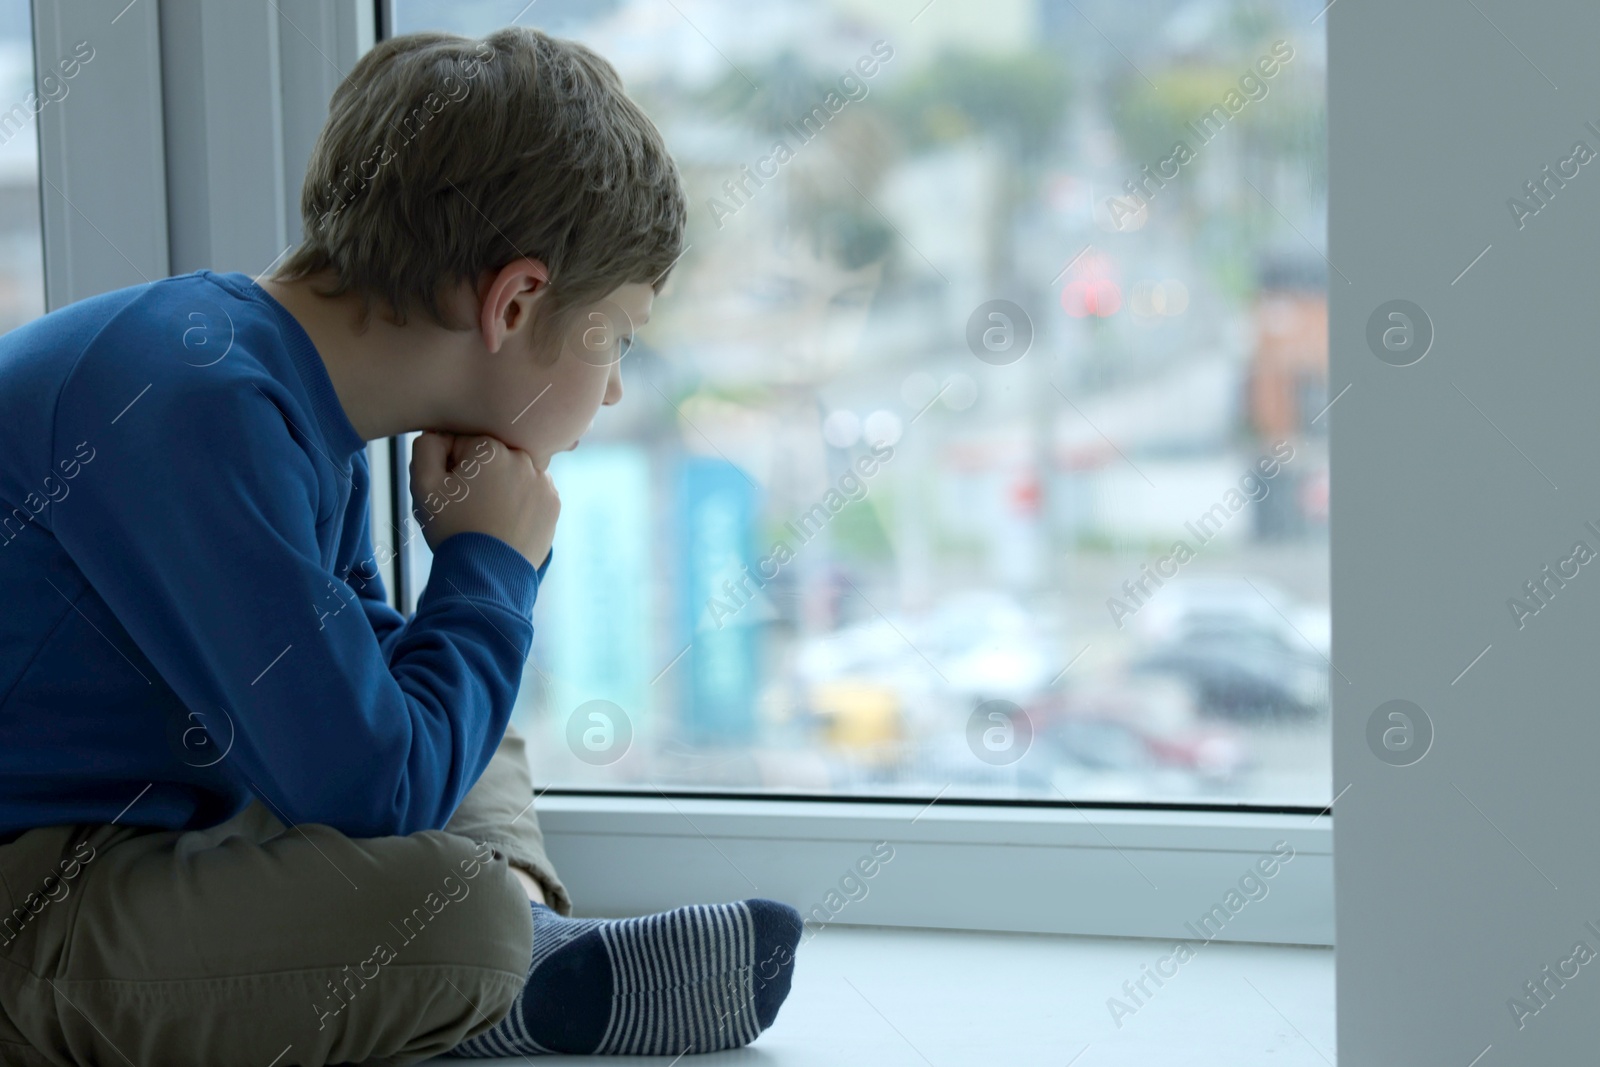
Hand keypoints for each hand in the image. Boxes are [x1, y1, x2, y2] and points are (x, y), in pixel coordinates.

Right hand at [409, 431, 558, 568]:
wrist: (487, 573)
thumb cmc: (452, 528)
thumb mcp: (424, 486)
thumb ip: (426, 447)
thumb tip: (438, 431)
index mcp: (490, 447)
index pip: (462, 443)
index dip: (450, 467)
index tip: (450, 491)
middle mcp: (523, 457)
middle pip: (490, 457)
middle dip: (477, 475)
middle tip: (468, 506)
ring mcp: (542, 481)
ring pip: (512, 474)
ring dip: (500, 487)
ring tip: (488, 516)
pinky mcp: (553, 503)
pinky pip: (530, 493)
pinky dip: (519, 503)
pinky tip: (506, 522)